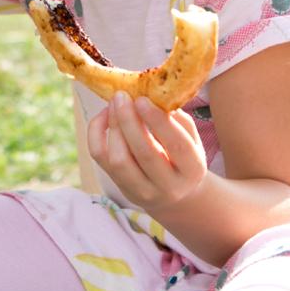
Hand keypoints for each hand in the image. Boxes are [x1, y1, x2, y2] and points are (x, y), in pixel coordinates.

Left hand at [88, 93, 207, 213]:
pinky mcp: (120, 186)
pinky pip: (100, 158)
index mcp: (192, 170)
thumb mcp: (191, 139)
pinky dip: (96, 133)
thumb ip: (178, 119)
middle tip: (122, 96)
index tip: (142, 99)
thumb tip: (154, 96)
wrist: (174, 195)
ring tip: (115, 103)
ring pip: (119, 159)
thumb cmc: (183, 158)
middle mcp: (169, 186)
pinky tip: (105, 116)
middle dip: (129, 120)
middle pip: (144, 153)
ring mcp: (142, 191)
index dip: (158, 120)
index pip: (177, 145)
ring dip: (114, 126)